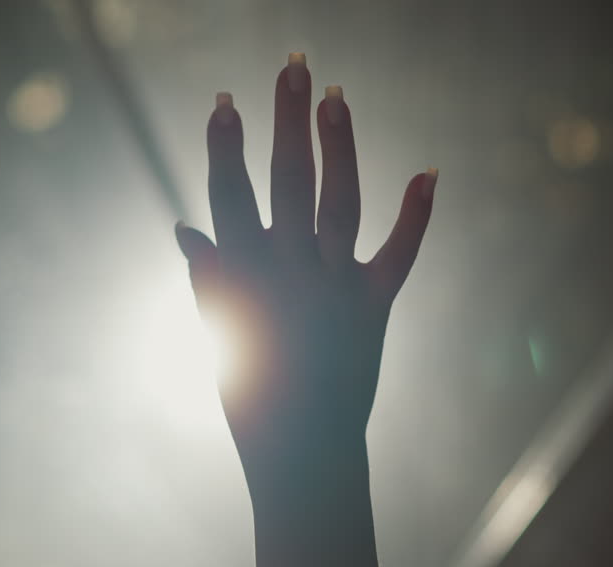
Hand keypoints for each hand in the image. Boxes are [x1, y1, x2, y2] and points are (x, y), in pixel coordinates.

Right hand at [175, 53, 436, 489]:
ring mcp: (332, 287)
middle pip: (288, 181)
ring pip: (338, 202)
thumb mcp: (220, 335)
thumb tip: (184, 228)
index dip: (226, 145)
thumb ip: (208, 278)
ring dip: (340, 147)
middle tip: (293, 66)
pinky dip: (415, 213)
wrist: (302, 453)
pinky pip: (396, 253)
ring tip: (338, 97)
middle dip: (288, 120)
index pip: (229, 195)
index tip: (225, 98)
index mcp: (241, 278)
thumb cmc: (251, 395)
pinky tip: (428, 170)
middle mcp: (287, 273)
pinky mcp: (372, 306)